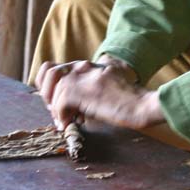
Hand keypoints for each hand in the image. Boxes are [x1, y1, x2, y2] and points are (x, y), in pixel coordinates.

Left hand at [34, 59, 163, 130]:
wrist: (142, 105)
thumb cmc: (128, 102)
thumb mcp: (105, 86)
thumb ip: (87, 87)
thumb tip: (64, 105)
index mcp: (88, 65)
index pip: (53, 67)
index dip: (49, 85)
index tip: (55, 101)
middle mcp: (83, 66)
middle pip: (49, 74)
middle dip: (47, 95)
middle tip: (57, 112)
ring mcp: (82, 77)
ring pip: (53, 91)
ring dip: (55, 108)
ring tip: (65, 121)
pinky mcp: (82, 90)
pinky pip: (59, 105)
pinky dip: (62, 118)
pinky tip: (71, 125)